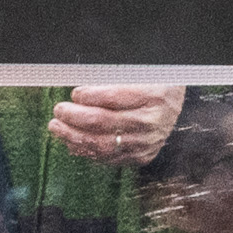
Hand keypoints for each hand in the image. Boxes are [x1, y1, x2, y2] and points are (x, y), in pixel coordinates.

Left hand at [45, 85, 183, 166]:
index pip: (113, 97)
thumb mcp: (139, 75)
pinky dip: (87, 151)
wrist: (175, 106)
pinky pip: (109, 157)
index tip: (74, 93)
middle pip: (104, 122)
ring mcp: (146, 143)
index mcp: (152, 96)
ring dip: (74, 137)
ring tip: (57, 128)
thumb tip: (79, 92)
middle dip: (74, 118)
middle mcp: (151, 122)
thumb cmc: (153, 85)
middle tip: (59, 111)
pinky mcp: (141, 156)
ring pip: (103, 144)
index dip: (90, 96)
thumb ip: (111, 80)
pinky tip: (72, 142)